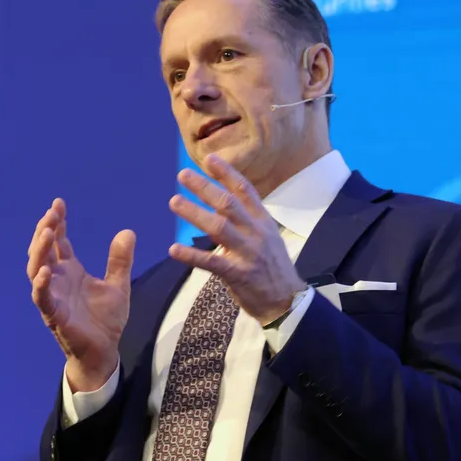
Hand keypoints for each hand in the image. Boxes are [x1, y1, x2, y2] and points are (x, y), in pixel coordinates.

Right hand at [27, 198, 136, 391]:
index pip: (59, 242)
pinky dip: (41, 284)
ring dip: (39, 251)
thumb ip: (120, 260)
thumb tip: (128, 232)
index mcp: (71, 271)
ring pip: (36, 270)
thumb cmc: (106, 319)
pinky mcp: (53, 315)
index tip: (58, 203)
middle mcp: (58, 280)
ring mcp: (53, 296)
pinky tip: (46, 271)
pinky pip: (42, 298)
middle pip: (43, 251)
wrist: (105, 350)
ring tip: (46, 232)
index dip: (57, 223)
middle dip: (44, 231)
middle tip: (51, 213)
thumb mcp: (118, 284)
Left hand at [168, 154, 305, 323]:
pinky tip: (173, 249)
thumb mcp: (267, 237)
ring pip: (218, 227)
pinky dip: (191, 255)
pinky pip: (211, 262)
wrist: (286, 301)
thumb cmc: (272, 268)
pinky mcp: (238, 274)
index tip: (209, 159)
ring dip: (194, 213)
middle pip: (228, 204)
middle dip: (205, 187)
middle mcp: (256, 233)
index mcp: (263, 221)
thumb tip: (220, 202)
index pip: (245, 190)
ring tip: (174, 201)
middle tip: (183, 175)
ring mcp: (248, 253)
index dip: (226, 173)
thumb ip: (245, 220)